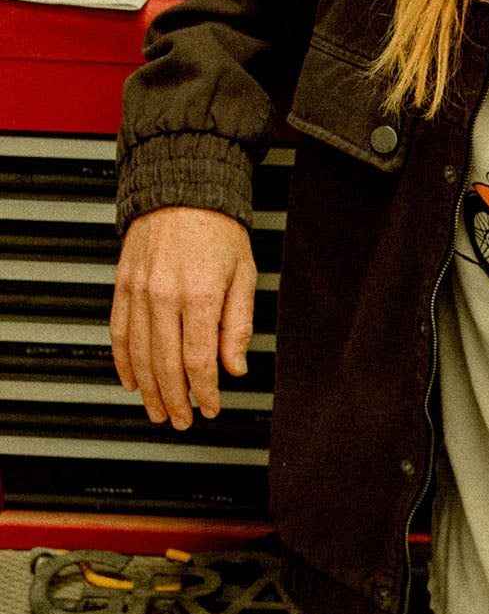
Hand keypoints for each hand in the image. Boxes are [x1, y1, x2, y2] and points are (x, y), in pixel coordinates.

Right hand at [110, 207, 256, 428]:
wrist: (183, 191)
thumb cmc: (220, 231)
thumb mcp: (245, 275)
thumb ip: (239, 325)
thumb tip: (235, 368)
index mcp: (201, 295)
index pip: (199, 360)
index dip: (205, 391)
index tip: (212, 408)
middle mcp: (165, 296)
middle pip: (166, 364)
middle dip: (176, 400)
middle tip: (184, 422)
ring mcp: (139, 291)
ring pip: (140, 354)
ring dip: (149, 389)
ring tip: (158, 412)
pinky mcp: (123, 286)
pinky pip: (119, 332)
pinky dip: (123, 361)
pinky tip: (131, 382)